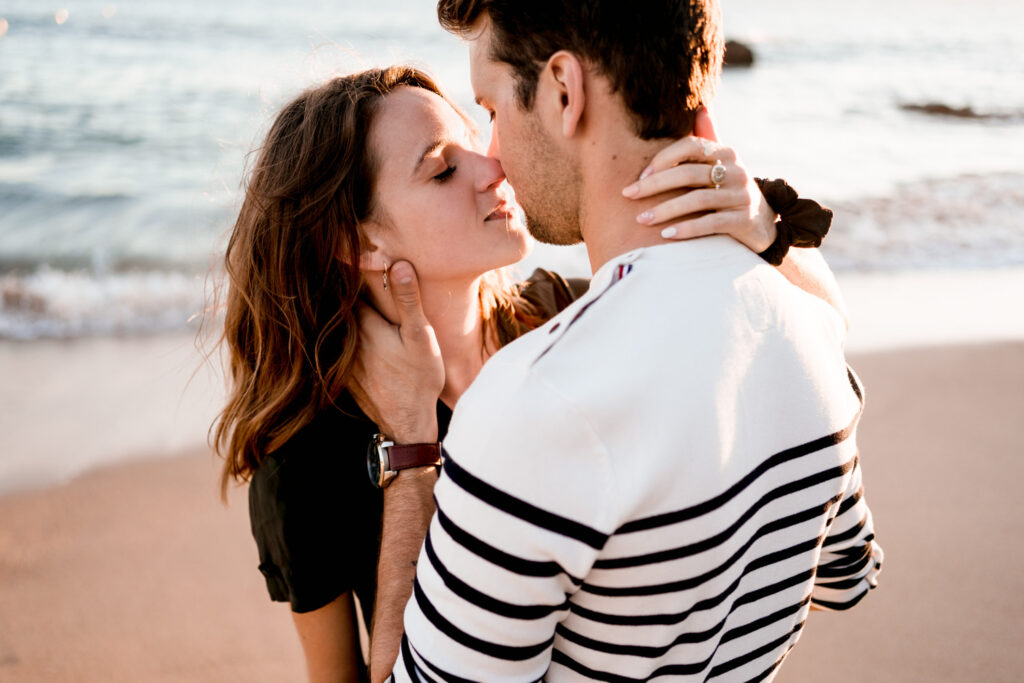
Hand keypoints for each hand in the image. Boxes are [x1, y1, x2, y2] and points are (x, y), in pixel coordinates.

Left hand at [350, 261, 444, 442]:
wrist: (407, 422)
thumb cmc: (418, 378)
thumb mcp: (420, 336)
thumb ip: (408, 300)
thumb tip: (398, 264)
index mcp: (363, 326)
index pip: (347, 290)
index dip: (349, 272)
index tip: (352, 255)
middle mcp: (347, 341)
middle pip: (341, 308)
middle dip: (345, 292)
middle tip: (349, 271)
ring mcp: (343, 359)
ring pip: (340, 329)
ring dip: (345, 316)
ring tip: (350, 298)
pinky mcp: (345, 374)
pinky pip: (341, 348)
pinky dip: (346, 338)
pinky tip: (358, 336)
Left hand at [621, 107, 776, 252]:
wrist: (763, 223)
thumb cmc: (730, 190)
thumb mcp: (722, 164)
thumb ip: (708, 139)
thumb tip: (700, 108)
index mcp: (725, 153)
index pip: (690, 146)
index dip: (663, 159)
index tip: (639, 176)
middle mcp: (736, 171)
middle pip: (688, 174)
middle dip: (654, 185)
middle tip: (628, 195)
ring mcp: (741, 196)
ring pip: (697, 200)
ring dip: (665, 211)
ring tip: (641, 220)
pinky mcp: (743, 220)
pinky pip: (711, 223)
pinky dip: (687, 228)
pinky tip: (666, 235)